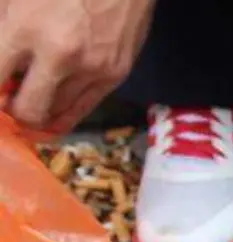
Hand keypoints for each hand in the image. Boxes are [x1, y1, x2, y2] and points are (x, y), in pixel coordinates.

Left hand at [0, 0, 155, 130]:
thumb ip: (1, 26)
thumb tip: (0, 67)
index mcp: (25, 29)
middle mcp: (59, 56)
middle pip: (27, 109)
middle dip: (13, 111)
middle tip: (9, 100)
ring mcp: (91, 69)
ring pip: (56, 113)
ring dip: (39, 110)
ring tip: (32, 99)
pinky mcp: (115, 75)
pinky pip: (83, 110)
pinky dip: (63, 117)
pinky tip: (52, 116)